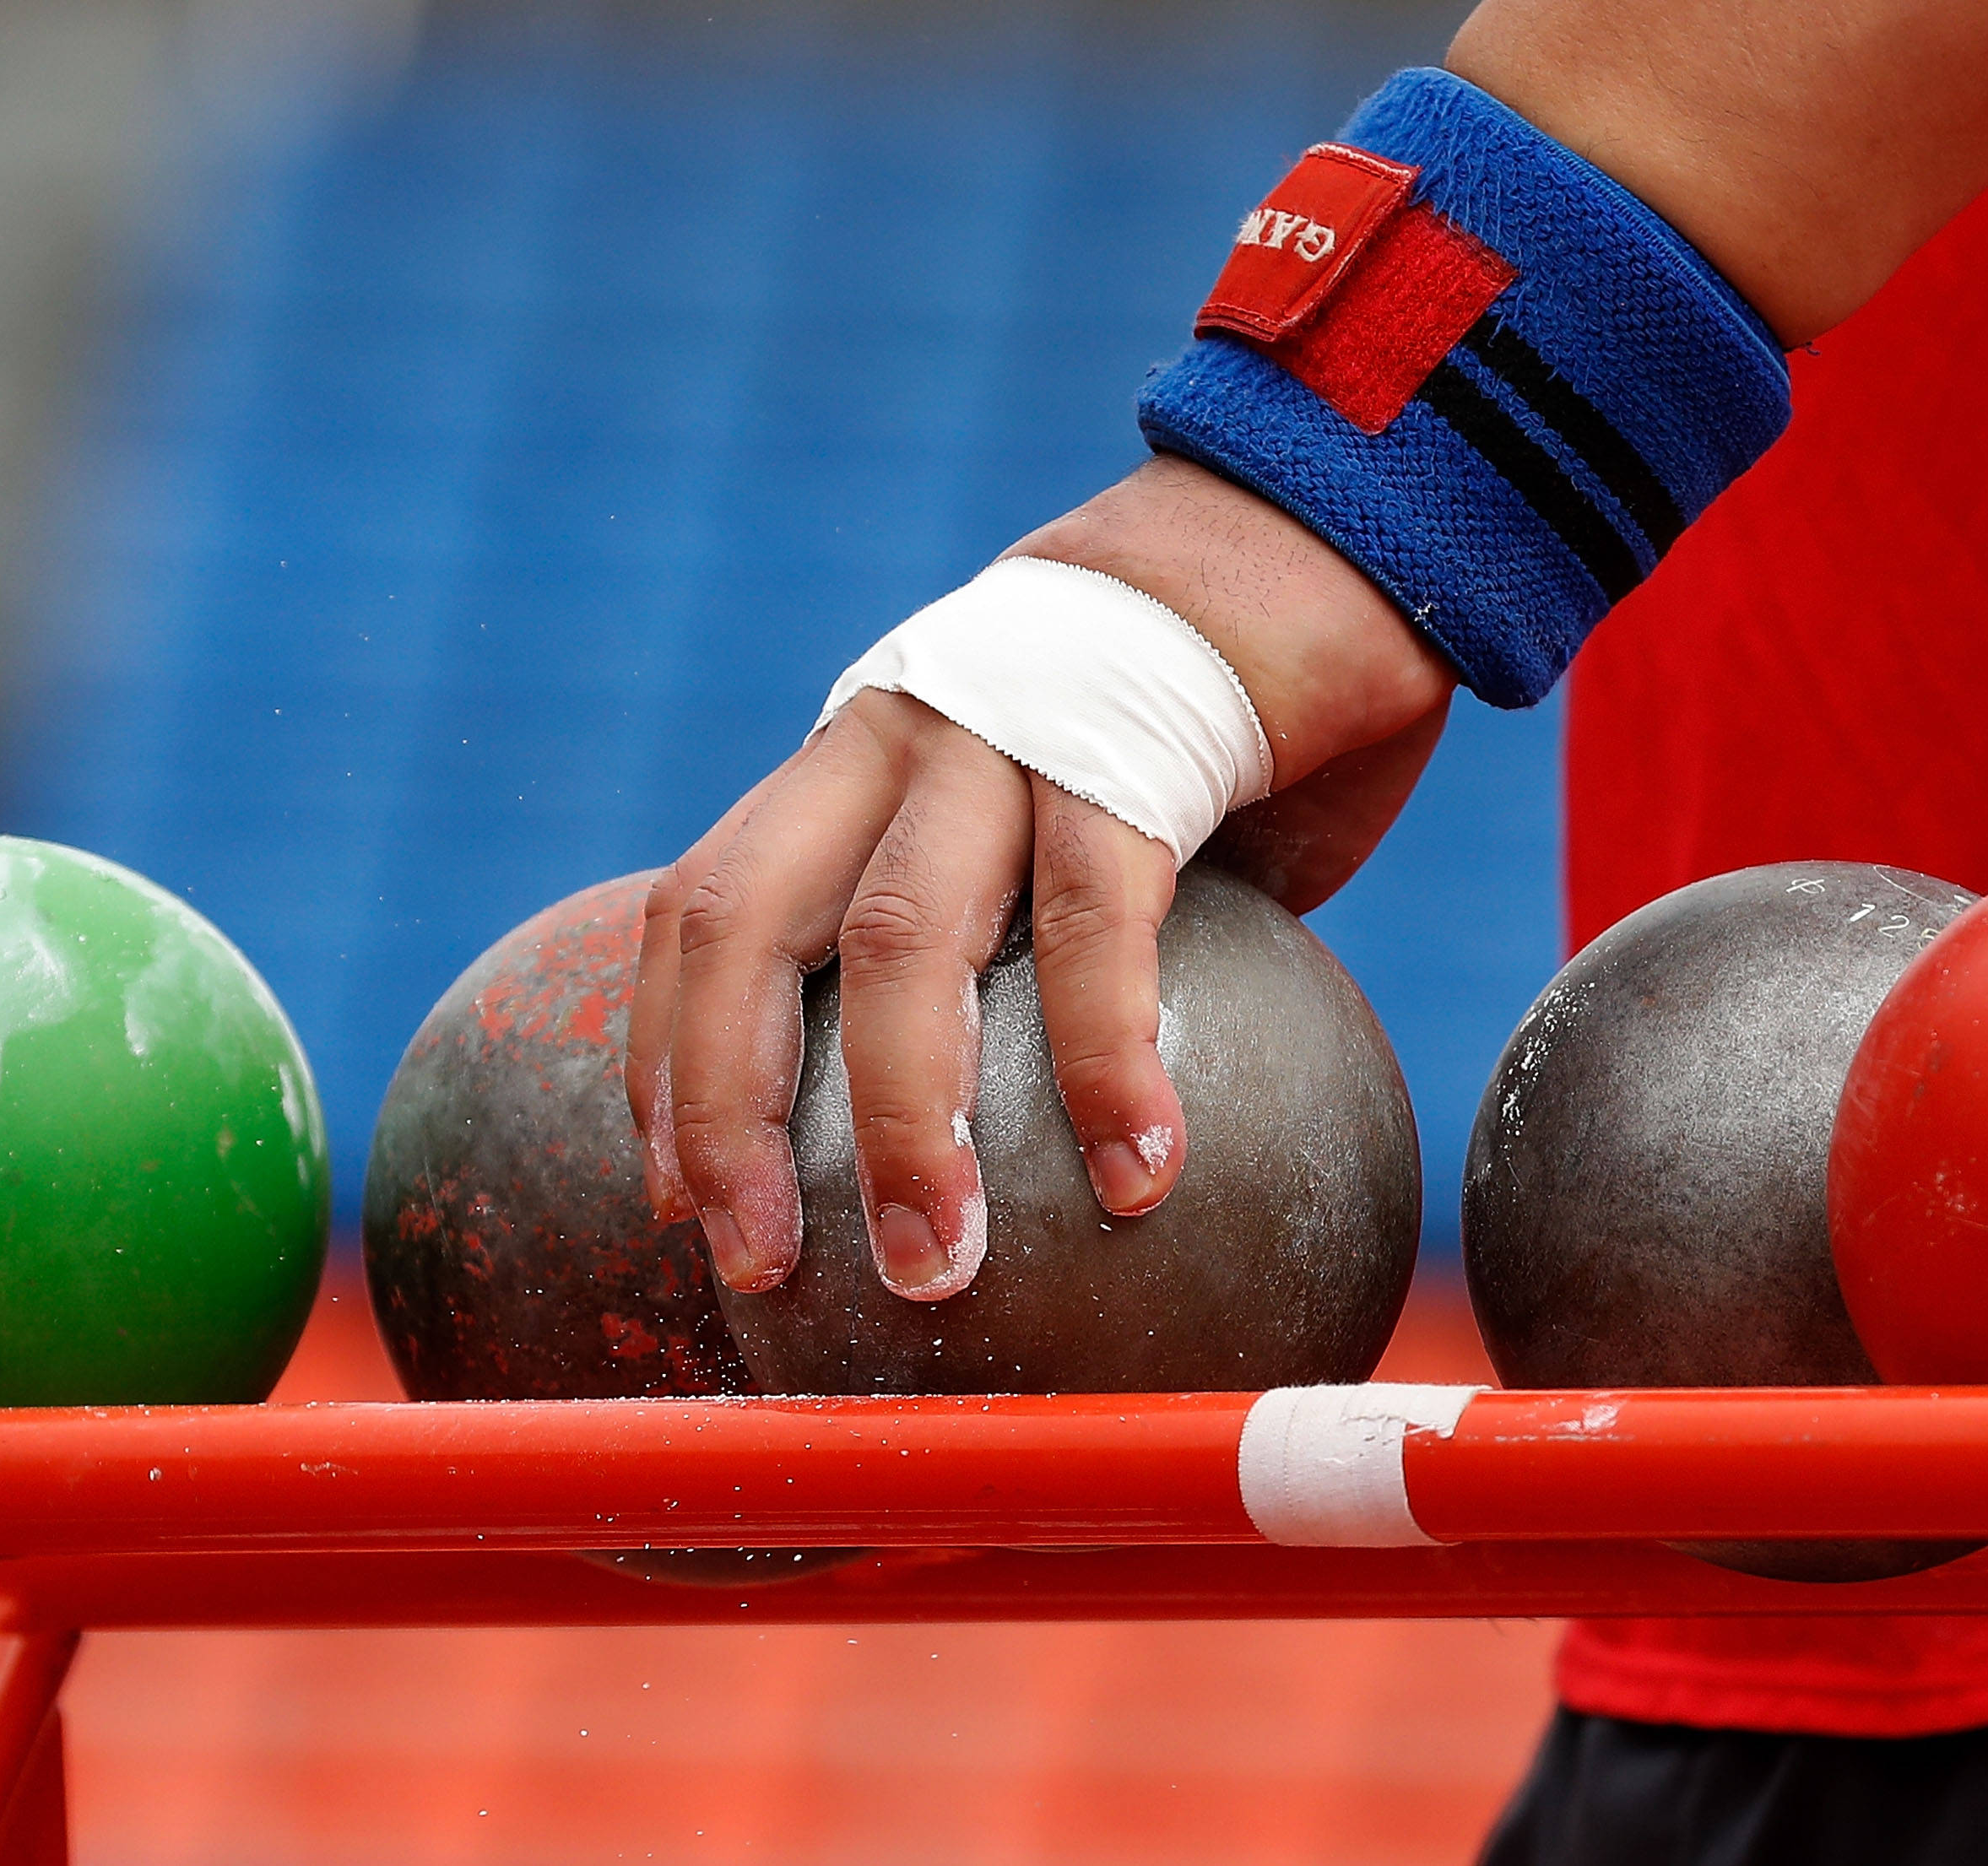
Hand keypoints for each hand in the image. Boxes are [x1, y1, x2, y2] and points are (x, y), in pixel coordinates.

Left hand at [626, 454, 1454, 1300]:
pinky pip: (1096, 922)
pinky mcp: (1131, 743)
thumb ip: (1026, 937)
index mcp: (857, 760)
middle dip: (725, 1106)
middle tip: (752, 1263)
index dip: (667, 1058)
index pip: (703, 906)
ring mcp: (999, 732)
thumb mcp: (1072, 818)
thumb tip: (1034, 1133)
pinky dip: (1107, 1060)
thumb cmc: (1205, 710)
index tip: (678, 1201)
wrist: (1321, 521)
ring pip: (899, 939)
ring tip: (936, 1266)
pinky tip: (1140, 1175)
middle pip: (745, 923)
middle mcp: (894, 735)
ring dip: (903, 1123)